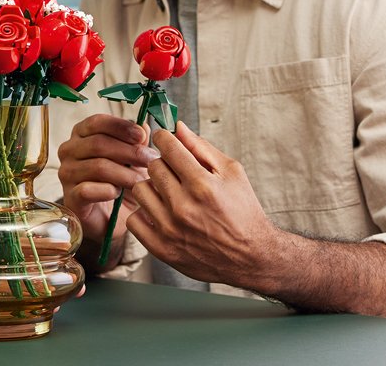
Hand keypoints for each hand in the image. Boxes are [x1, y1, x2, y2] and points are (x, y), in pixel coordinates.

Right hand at [57, 114, 154, 243]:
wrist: (111, 219)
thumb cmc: (120, 182)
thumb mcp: (133, 159)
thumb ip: (137, 142)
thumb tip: (145, 127)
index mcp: (82, 134)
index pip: (97, 122)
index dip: (120, 127)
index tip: (142, 136)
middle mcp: (69, 151)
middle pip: (98, 143)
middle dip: (129, 152)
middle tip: (151, 161)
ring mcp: (67, 174)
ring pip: (97, 166)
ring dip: (124, 174)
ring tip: (140, 181)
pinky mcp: (70, 197)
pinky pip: (88, 190)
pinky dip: (107, 191)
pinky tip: (118, 193)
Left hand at [126, 122, 280, 287]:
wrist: (251, 257)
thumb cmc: (243, 211)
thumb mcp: (232, 173)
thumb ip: (201, 148)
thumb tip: (177, 127)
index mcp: (202, 185)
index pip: (167, 146)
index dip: (165, 138)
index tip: (167, 141)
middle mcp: (183, 206)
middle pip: (152, 166)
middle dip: (163, 163)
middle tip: (175, 172)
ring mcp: (170, 229)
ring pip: (140, 190)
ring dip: (152, 188)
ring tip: (168, 193)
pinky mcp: (161, 248)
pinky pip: (134, 219)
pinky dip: (144, 214)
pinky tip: (160, 213)